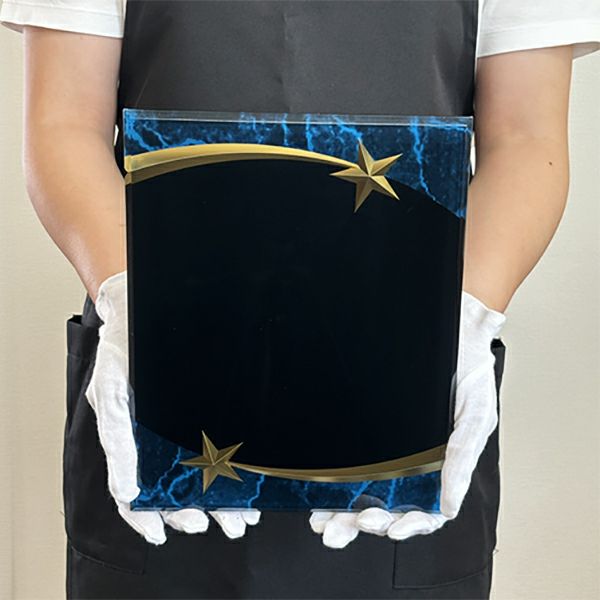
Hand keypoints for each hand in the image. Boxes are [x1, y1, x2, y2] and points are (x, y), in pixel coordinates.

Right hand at [85, 270, 260, 543]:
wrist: (144, 304)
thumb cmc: (124, 346)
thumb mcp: (112, 391)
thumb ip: (117, 438)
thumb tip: (126, 490)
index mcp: (133, 437)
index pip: (138, 491)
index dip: (148, 517)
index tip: (164, 534)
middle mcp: (160, 436)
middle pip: (177, 489)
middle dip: (200, 512)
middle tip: (227, 525)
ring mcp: (184, 423)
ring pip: (203, 473)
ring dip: (223, 500)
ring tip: (244, 517)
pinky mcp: (207, 407)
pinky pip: (221, 444)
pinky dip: (231, 470)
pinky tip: (247, 482)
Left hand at [309, 289, 506, 547]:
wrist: (454, 330)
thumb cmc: (471, 374)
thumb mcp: (476, 416)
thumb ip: (462, 459)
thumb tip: (448, 506)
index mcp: (440, 466)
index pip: (423, 509)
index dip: (408, 525)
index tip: (392, 530)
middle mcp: (411, 462)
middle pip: (385, 506)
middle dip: (360, 523)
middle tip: (337, 531)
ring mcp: (388, 446)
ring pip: (362, 489)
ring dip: (342, 511)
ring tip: (321, 523)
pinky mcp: (368, 426)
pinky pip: (350, 456)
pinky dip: (334, 478)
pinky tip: (318, 488)